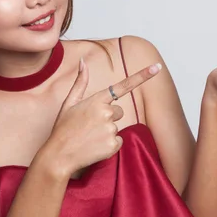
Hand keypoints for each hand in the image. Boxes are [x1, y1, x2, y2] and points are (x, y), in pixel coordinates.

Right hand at [44, 59, 161, 178]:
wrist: (59, 155)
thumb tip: (83, 61)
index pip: (123, 86)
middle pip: (119, 112)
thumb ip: (80, 82)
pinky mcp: (114, 144)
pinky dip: (109, 145)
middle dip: (108, 118)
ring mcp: (111, 129)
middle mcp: (106, 112)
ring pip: (117, 127)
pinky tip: (94, 146)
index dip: (142, 76)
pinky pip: (118, 141)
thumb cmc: (63, 128)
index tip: (157, 67)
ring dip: (106, 132)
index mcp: (97, 100)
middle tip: (90, 126)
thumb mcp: (69, 103)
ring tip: (89, 137)